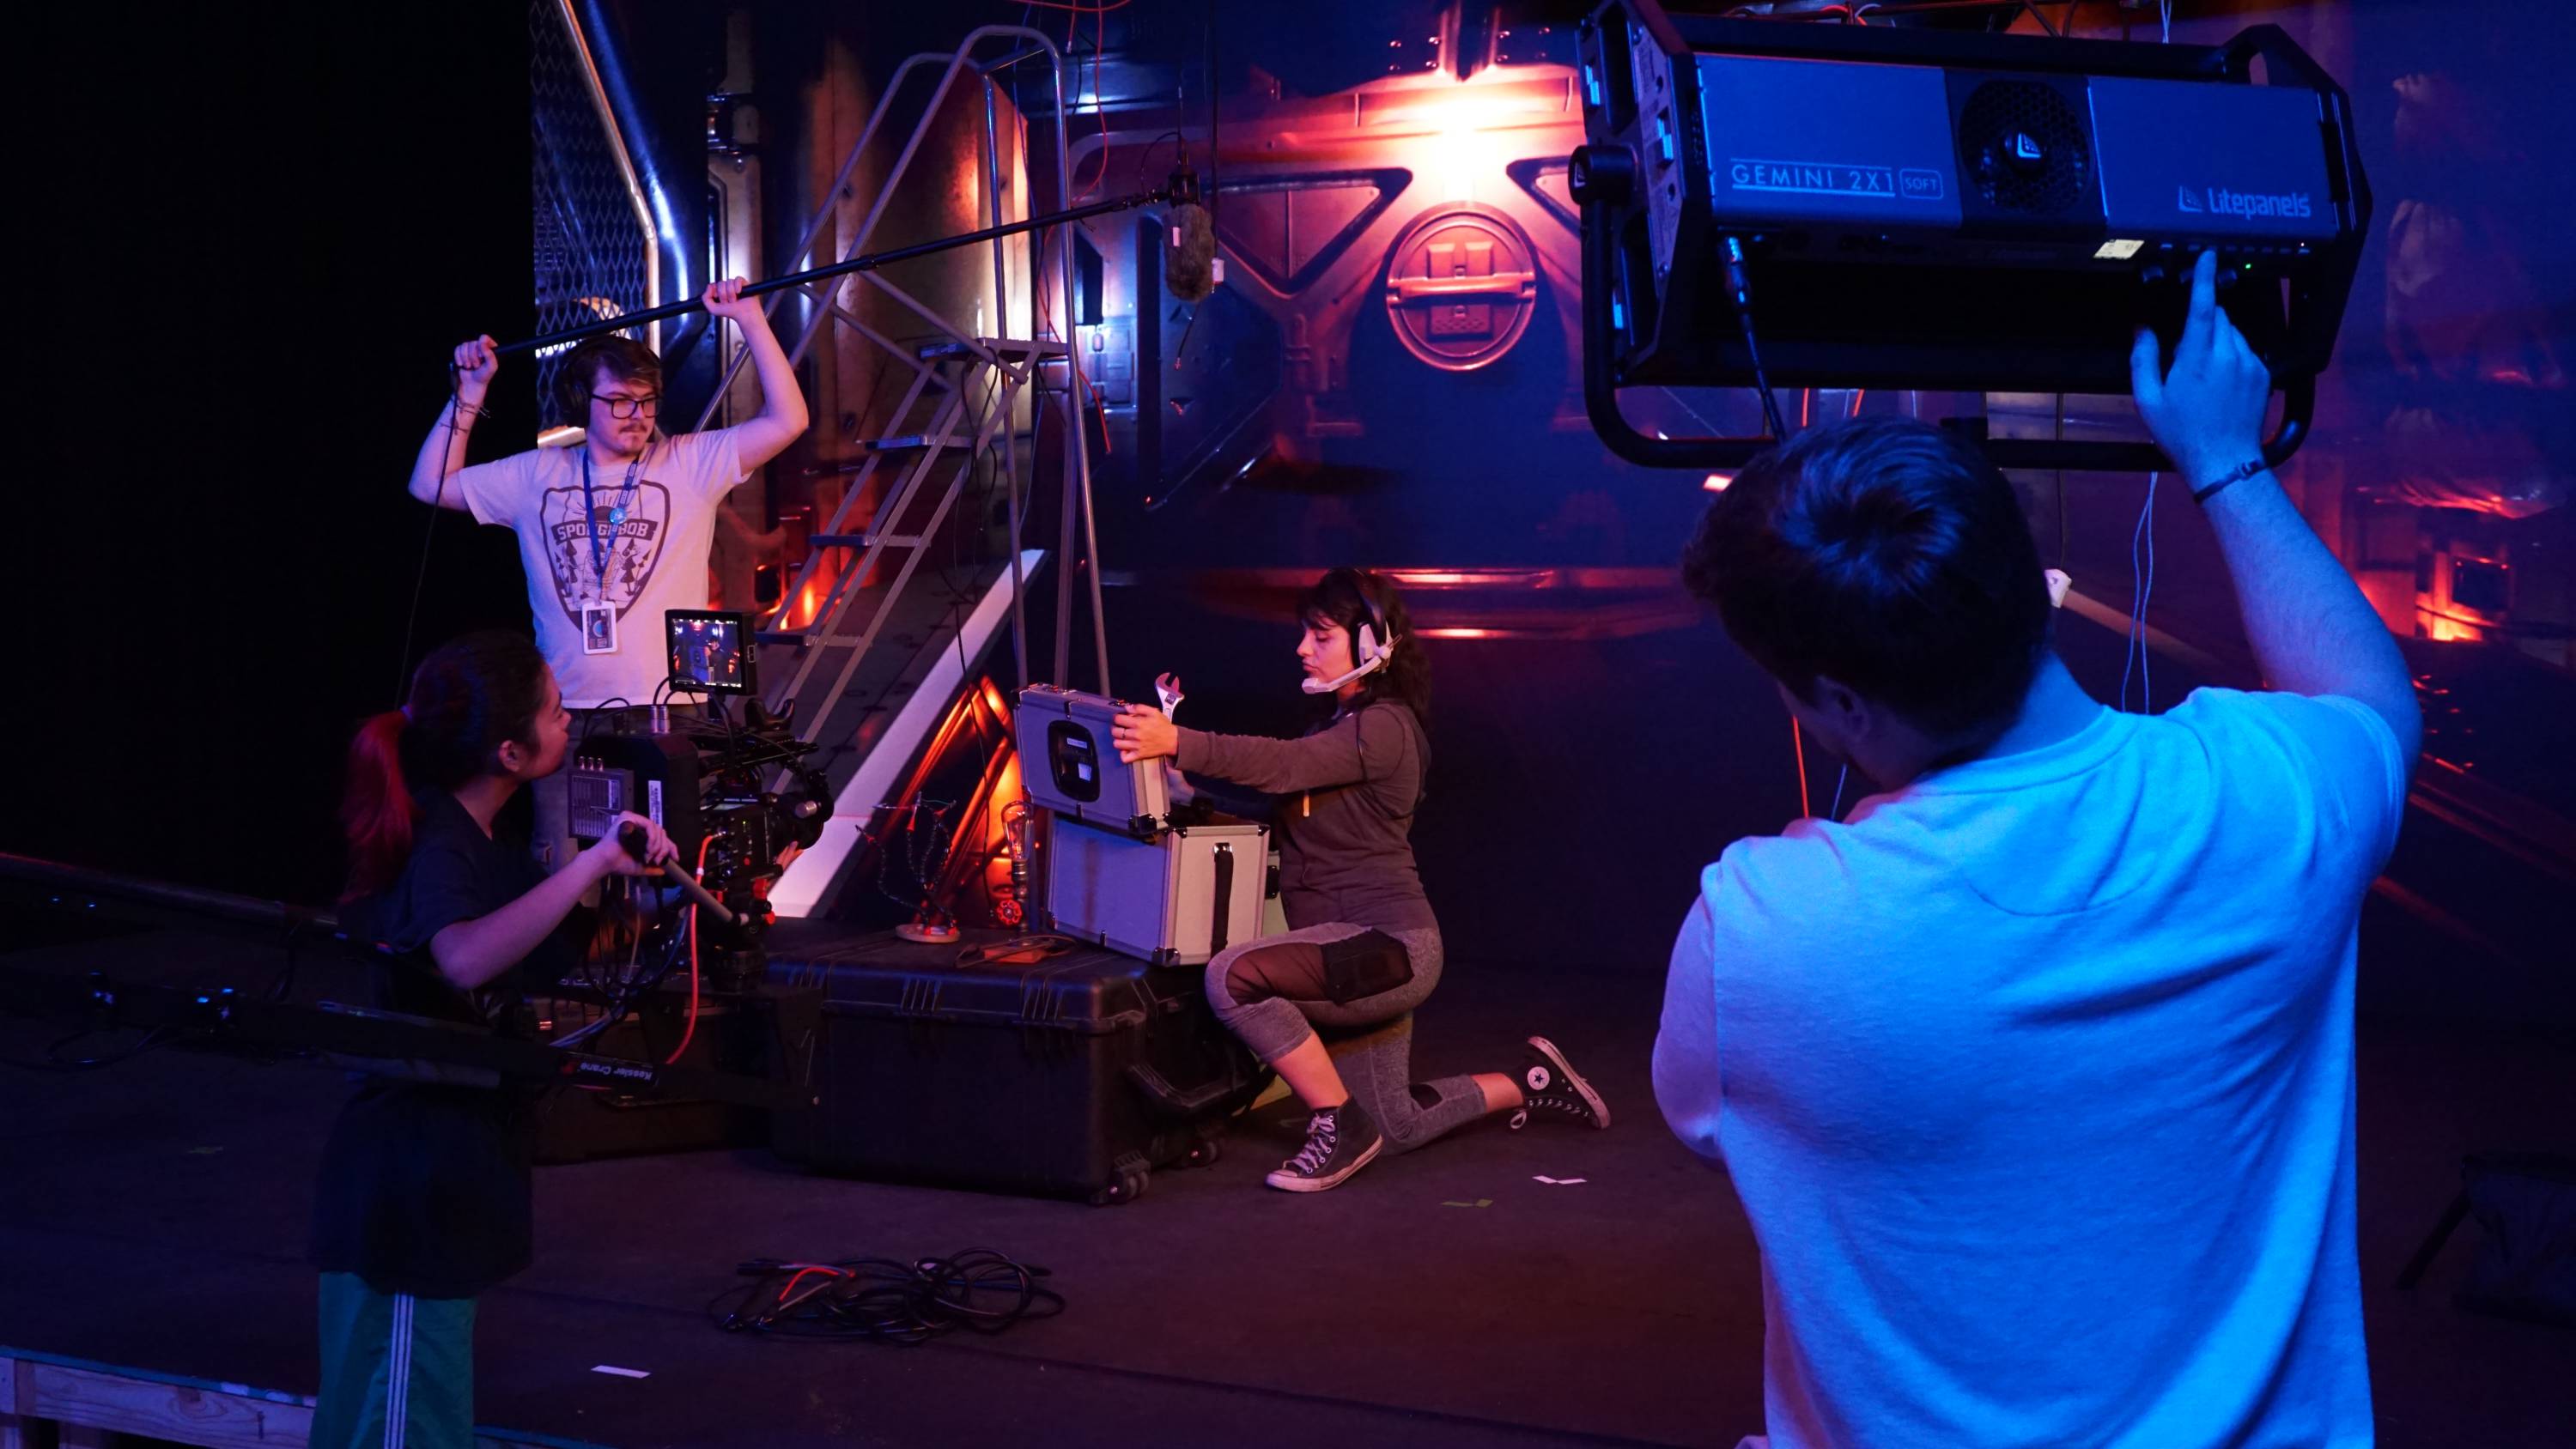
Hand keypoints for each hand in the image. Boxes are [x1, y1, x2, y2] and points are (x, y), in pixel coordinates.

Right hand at [449, 334, 498, 402]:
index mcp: (490, 349)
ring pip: (464, 345)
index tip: (481, 356)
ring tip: (469, 366)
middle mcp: (480, 347)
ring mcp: (470, 349)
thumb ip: (490, 354)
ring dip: (466, 358)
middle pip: (473, 343)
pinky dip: (458, 357)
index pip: (484, 338)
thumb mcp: (491, 367)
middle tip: (476, 366)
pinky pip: (457, 349)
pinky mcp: (461, 353)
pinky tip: (462, 364)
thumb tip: (481, 343)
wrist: (471, 384)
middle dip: (473, 356)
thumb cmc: (484, 376)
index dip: (481, 346)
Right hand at [583, 812, 676, 877]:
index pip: (661, 837)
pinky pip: (649, 824)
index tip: (675, 858)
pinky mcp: (628, 817)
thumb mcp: (641, 867)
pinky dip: (652, 838)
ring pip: (657, 829)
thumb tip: (663, 870)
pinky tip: (648, 848)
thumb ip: (652, 868)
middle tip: (658, 860)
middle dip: (664, 848)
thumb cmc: (619, 864)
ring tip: (649, 856)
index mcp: (641, 835)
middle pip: (661, 832)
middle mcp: (638, 825)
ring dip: (657, 845)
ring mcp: (633, 820)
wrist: (606, 862)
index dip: (670, 847)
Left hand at [701, 277, 760, 324]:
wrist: (745, 315)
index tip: (717, 298)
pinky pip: (738, 279)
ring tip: (735, 300)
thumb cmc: (732, 313)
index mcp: (720, 292)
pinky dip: (737, 286)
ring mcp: (736, 285)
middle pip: (721, 283)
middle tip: (728, 303)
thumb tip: (709, 286)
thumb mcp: (713, 309)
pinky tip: (739, 293)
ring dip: (731, 293)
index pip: (713, 285)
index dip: (714, 291)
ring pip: (729, 281)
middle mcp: (727, 288)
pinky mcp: (744, 283)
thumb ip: (705, 299)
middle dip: (723, 295)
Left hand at [1110, 705, 1176, 763]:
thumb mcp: (1154, 712)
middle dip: (1116, 728)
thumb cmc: (1163, 726)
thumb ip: (1140, 708)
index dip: (1117, 717)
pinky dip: (1123, 754)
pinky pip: (1125, 758)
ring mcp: (1136, 746)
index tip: (1120, 718)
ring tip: (1123, 738)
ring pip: (1117, 744)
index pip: (1118, 719)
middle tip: (1120, 728)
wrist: (1173, 741)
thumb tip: (1127, 708)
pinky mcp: (1139, 755)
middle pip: (1115, 732)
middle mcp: (1135, 735)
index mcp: (1138, 723)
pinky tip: (1126, 749)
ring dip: (1118, 740)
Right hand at [2130, 251, 2270, 486]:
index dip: (2204, 278)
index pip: (2203, 307)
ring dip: (2217, 340)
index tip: (2207, 254)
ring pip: (2233, 333)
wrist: (2224, 460)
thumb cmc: (2181, 433)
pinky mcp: (2263, 373)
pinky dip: (2231, 355)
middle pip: (2219, 317)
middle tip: (2185, 354)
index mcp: (2198, 358)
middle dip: (2203, 323)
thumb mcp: (2149, 400)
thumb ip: (2143, 359)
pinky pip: (2245, 350)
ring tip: (2203, 373)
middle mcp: (2229, 354)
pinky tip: (2220, 382)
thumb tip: (2142, 329)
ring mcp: (2250, 363)